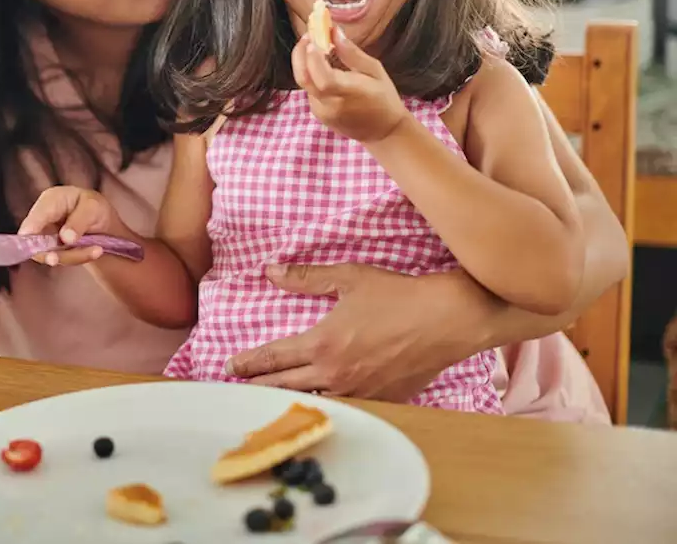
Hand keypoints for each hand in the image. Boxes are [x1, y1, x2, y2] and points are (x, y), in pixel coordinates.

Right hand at [17, 186, 134, 265]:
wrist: (103, 222)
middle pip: (37, 242)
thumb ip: (78, 222)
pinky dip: (78, 258)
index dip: (31, 235)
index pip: (34, 220)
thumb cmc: (94, 207)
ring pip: (50, 254)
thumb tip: (64, 239)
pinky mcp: (53, 250)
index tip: (37, 248)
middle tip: (75, 257)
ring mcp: (46, 236)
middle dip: (57, 252)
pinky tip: (95, 251)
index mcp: (49, 201)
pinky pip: (62, 259)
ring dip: (73, 256)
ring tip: (97, 250)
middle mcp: (43, 220)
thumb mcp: (92, 208)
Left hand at [224, 264, 498, 400]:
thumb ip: (306, 278)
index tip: (230, 367)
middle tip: (238, 386)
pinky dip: (326, 406)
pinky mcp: (383, 400)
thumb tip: (270, 271)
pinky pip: (346, 407)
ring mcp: (360, 392)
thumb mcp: (349, 278)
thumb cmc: (399, 295)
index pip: (273, 358)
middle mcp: (335, 374)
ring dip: (288, 400)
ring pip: (313, 401)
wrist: (449, 319)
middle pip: (284, 385)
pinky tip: (319, 405)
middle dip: (258, 385)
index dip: (248, 363)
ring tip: (269, 399)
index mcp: (322, 344)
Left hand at [292, 28, 408, 143]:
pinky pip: (309, 91)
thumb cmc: (384, 98)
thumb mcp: (374, 71)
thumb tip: (334, 32)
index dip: (312, 55)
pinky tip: (324, 69)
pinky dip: (312, 76)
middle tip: (307, 37)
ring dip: (306, 64)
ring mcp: (321, 112)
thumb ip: (352, 53)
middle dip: (300, 54)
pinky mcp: (318, 114)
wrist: (384, 132)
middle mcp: (329, 105)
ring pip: (305, 83)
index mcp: (346, 93)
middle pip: (303, 78)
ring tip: (318, 48)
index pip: (321, 75)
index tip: (313, 36)